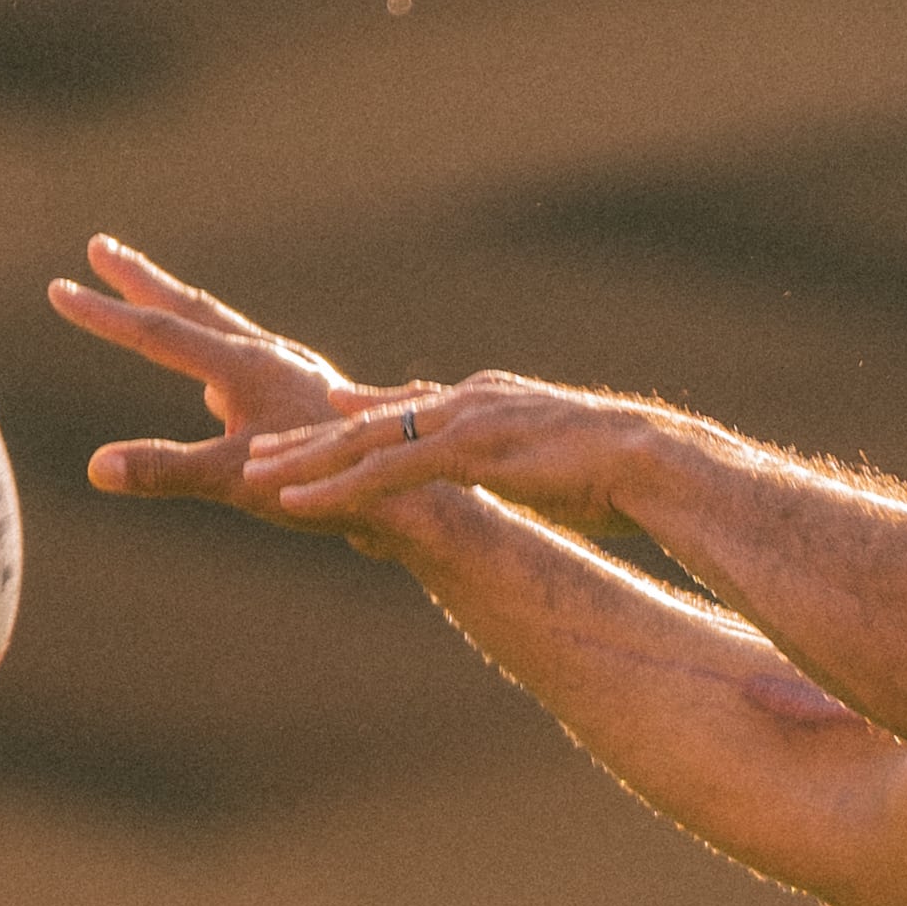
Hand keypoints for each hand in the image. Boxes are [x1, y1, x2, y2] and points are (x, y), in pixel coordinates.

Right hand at [47, 235, 430, 528]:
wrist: (411, 493)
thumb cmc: (330, 485)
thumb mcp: (237, 482)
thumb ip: (166, 470)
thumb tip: (96, 467)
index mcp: (244, 366)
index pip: (158, 333)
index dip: (104, 315)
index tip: (58, 289)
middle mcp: (267, 358)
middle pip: (190, 310)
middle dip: (140, 282)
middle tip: (99, 247)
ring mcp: (289, 377)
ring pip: (220, 334)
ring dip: (178, 315)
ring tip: (148, 301)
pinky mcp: (307, 403)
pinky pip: (247, 371)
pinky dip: (217, 364)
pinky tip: (215, 393)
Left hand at [244, 369, 671, 541]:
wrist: (654, 463)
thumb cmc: (622, 478)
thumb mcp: (557, 472)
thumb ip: (525, 475)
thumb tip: (529, 492)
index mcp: (487, 405)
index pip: (411, 410)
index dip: (360, 416)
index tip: (319, 418)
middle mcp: (465, 403)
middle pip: (370, 420)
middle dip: (311, 433)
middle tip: (258, 442)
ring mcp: (461, 424)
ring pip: (363, 443)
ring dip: (304, 459)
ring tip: (253, 471)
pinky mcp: (461, 454)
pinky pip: (382, 475)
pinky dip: (333, 488)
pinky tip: (291, 502)